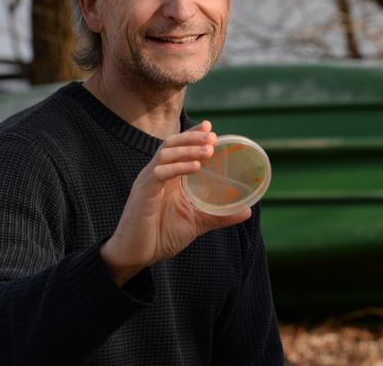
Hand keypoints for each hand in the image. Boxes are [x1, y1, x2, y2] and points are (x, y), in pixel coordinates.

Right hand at [100, 120, 251, 284]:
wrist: (136, 255)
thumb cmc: (161, 236)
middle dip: (192, 137)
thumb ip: (219, 215)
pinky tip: (195, 167)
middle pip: (172, 144)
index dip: (192, 135)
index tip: (210, 127)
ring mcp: (148, 182)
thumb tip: (247, 211)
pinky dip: (178, 167)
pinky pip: (159, 173)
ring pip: (166, 154)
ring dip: (188, 149)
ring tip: (208, 150)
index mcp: (167, 177)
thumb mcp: (196, 223)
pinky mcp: (143, 193)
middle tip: (212, 135)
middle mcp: (156, 174)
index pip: (178, 147)